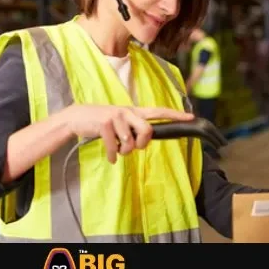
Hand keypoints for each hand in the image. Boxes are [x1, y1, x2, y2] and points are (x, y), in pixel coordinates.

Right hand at [63, 104, 194, 163]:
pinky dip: (112, 156)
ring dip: (123, 152)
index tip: (190, 118)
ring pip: (130, 142)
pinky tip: (110, 157)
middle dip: (142, 144)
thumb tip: (144, 142)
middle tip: (132, 147)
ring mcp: (116, 116)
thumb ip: (133, 129)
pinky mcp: (105, 123)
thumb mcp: (120, 123)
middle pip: (148, 130)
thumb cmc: (101, 123)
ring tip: (116, 150)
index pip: (158, 111)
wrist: (77, 118)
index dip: (175, 115)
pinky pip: (115, 147)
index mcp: (133, 111)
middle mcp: (127, 111)